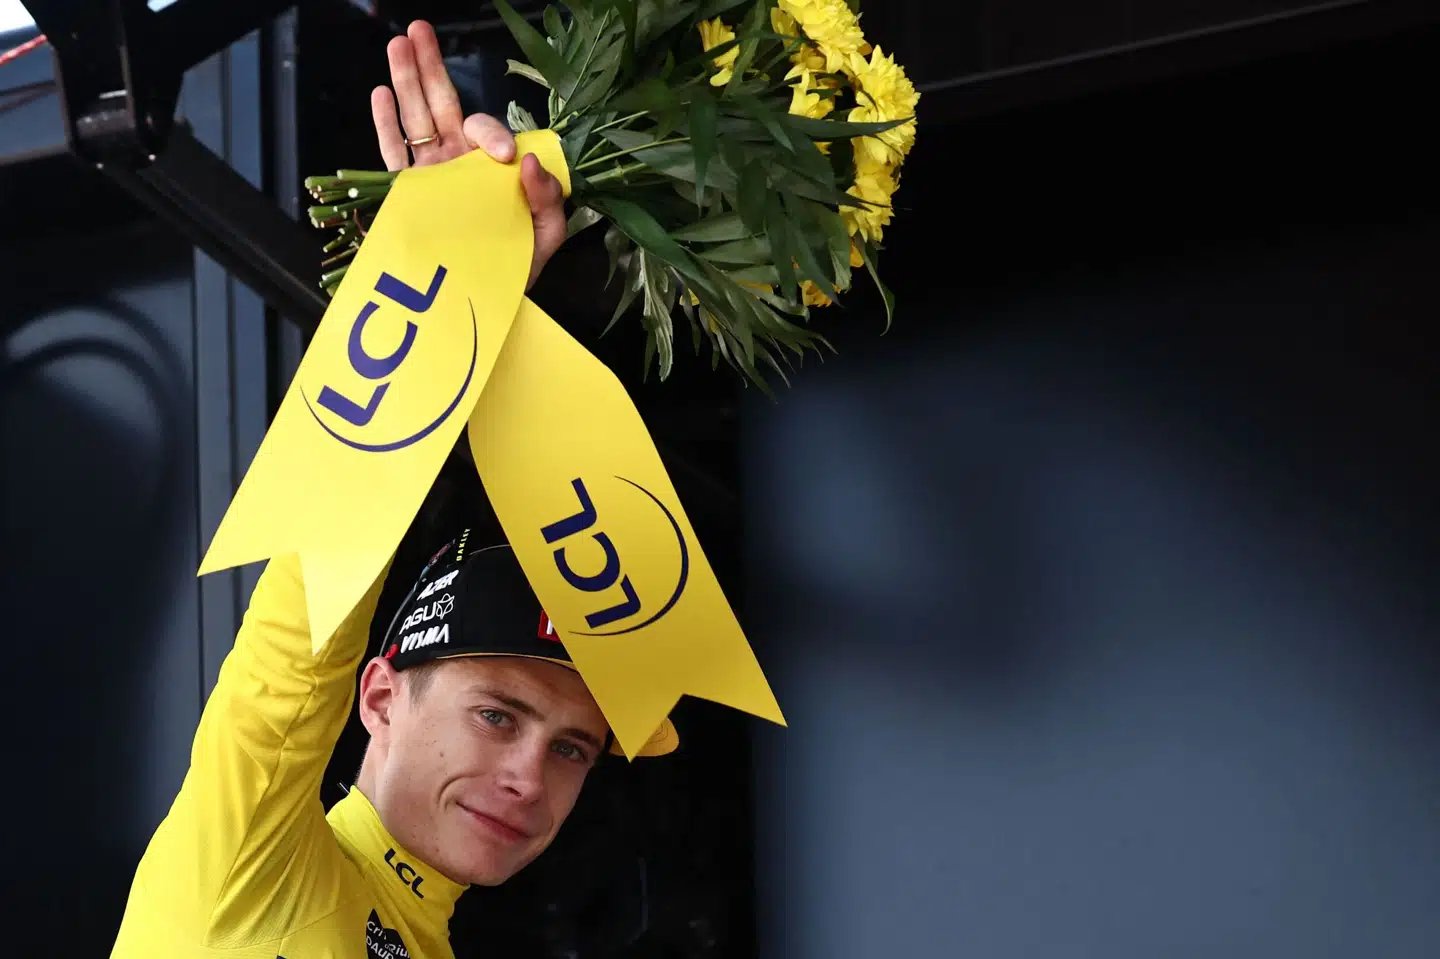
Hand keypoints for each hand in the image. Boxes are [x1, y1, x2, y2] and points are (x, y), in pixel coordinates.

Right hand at [370, 20, 565, 289]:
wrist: (485, 300)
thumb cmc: (519, 268)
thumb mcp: (546, 236)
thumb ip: (547, 200)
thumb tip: (526, 161)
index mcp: (491, 167)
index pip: (483, 131)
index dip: (491, 133)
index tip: (504, 156)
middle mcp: (458, 164)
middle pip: (440, 105)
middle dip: (429, 67)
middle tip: (418, 29)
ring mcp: (429, 176)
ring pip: (413, 120)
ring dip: (403, 82)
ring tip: (397, 44)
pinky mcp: (406, 196)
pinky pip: (393, 155)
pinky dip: (385, 126)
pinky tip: (380, 93)